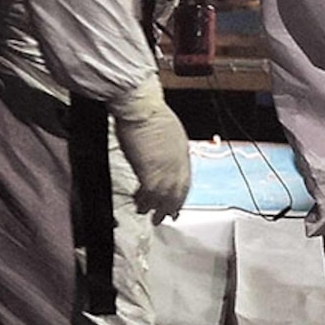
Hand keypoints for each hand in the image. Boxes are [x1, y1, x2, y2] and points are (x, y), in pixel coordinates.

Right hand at [107, 79, 191, 219]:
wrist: (142, 107)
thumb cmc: (149, 111)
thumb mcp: (167, 131)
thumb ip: (168, 148)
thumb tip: (161, 156)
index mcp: (182, 152)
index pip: (185, 180)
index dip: (181, 195)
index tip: (178, 204)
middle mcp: (178, 163)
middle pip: (178, 191)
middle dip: (173, 207)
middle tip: (167, 218)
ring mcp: (166, 168)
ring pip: (165, 197)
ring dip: (158, 209)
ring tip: (151, 217)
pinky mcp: (151, 171)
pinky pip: (149, 194)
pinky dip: (145, 202)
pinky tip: (140, 206)